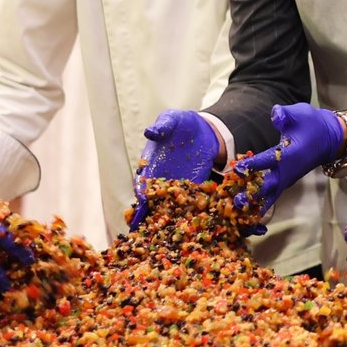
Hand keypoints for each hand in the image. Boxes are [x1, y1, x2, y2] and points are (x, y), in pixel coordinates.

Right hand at [131, 110, 220, 228]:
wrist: (205, 129)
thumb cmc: (182, 123)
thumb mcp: (171, 119)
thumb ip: (162, 126)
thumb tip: (149, 132)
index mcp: (151, 161)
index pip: (142, 178)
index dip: (141, 188)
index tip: (142, 197)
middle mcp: (162, 175)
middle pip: (153, 196)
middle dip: (151, 208)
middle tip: (151, 221)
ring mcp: (177, 181)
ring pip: (169, 201)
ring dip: (168, 213)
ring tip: (168, 227)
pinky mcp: (193, 183)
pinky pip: (189, 198)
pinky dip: (189, 207)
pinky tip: (190, 218)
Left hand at [232, 105, 345, 228]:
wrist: (330, 138)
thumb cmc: (313, 124)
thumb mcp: (301, 114)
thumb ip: (286, 115)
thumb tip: (275, 114)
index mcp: (291, 154)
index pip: (269, 159)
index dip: (253, 163)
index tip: (237, 168)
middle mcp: (288, 171)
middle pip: (268, 187)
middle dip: (251, 195)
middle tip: (235, 202)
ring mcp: (287, 179)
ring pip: (269, 197)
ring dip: (254, 206)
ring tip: (238, 216)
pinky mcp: (285, 182)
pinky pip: (271, 197)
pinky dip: (260, 206)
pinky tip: (246, 216)